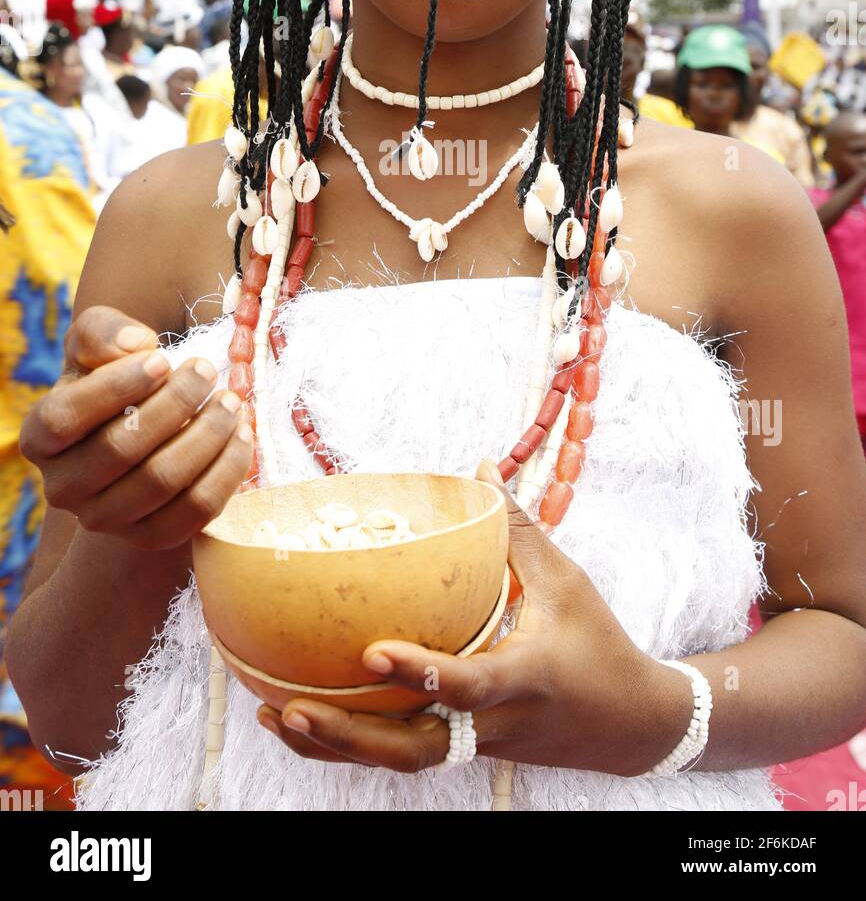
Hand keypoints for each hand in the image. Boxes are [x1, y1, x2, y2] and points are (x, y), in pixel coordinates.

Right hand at [20, 305, 251, 549]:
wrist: (138, 446)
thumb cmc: (114, 384)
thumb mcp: (97, 348)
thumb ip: (102, 332)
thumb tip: (135, 343)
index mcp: (41, 437)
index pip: (66, 417)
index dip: (115, 386)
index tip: (162, 359)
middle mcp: (64, 487)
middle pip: (120, 449)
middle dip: (174, 404)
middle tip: (207, 372)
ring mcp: (106, 519)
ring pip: (163, 480)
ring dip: (207, 434)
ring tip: (231, 401)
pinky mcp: (151, 536)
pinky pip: (196, 510)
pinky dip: (226, 470)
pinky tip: (241, 434)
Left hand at [258, 460, 692, 775]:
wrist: (630, 725)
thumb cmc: (599, 643)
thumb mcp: (566, 581)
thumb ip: (517, 530)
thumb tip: (478, 469)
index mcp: (526, 676)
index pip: (469, 685)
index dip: (421, 674)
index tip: (370, 653)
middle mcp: (496, 722)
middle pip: (417, 749)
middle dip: (352, 737)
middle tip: (292, 708)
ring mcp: (479, 745)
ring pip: (402, 761)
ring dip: (339, 747)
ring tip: (277, 716)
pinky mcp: (468, 750)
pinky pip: (405, 753)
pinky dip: (354, 744)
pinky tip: (306, 722)